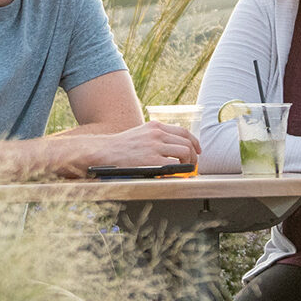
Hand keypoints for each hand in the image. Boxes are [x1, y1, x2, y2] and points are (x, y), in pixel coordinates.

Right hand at [51, 120, 200, 177]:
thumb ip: (156, 137)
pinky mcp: (151, 159)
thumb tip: (173, 148)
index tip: (197, 150)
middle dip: (194, 154)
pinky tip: (177, 174)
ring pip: (184, 152)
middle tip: (193, 164)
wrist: (103, 151)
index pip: (183, 131)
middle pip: (187, 142)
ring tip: (186, 170)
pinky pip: (174, 164)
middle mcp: (157, 133)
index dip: (194, 141)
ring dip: (189, 162)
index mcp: (155, 126)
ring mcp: (155, 145)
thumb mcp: (141, 134)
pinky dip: (180, 169)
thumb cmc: (121, 146)